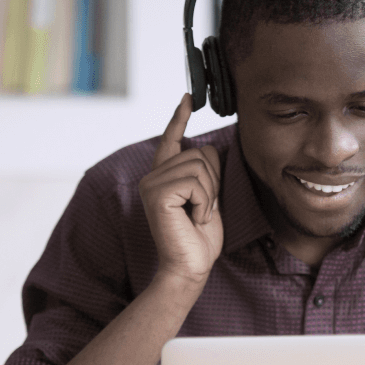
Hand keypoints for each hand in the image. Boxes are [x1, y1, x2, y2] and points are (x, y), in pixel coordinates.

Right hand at [139, 94, 223, 289]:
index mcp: (164, 177)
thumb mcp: (208, 198)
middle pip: (199, 153)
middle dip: (213, 181)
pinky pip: (195, 182)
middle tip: (203, 209)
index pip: (171, 140)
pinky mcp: (156, 194)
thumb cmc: (200, 238)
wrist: (190, 266)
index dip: (179, 118)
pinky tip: (194, 218)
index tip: (188, 98)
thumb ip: (204, 174)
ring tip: (198, 215)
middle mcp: (152, 176)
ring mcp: (151, 184)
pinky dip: (204, 202)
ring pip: (199, 166)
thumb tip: (209, 149)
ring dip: (209, 194)